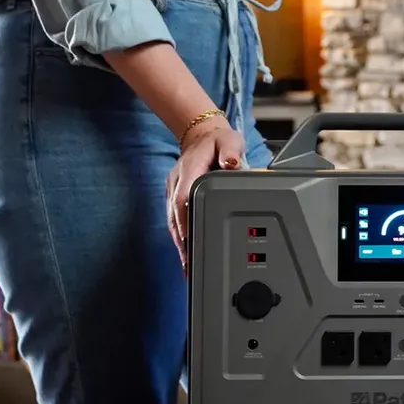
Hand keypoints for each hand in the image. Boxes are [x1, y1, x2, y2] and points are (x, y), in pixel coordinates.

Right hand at [165, 117, 244, 269]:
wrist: (202, 135)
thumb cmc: (218, 141)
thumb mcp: (230, 140)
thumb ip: (231, 151)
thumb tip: (231, 164)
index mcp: (190, 168)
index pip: (183, 196)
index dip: (184, 219)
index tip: (189, 239)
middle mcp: (178, 180)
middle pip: (175, 215)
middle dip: (181, 241)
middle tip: (189, 265)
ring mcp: (174, 188)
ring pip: (172, 220)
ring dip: (179, 244)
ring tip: (187, 268)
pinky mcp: (175, 195)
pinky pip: (174, 219)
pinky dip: (180, 237)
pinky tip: (186, 253)